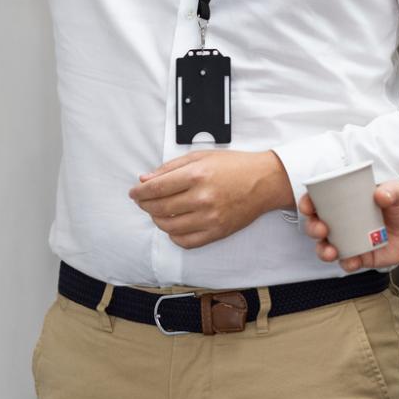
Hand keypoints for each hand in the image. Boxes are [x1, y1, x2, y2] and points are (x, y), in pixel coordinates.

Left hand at [129, 150, 292, 249]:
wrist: (264, 181)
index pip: (156, 188)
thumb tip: (145, 179)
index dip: (139, 192)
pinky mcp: (217, 232)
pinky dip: (174, 236)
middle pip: (159, 208)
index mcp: (197, 175)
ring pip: (169, 227)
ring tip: (158, 212)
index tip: (134, 193)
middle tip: (143, 201)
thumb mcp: (201, 156)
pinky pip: (186, 241)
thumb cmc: (234, 166)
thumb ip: (171, 167)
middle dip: (145, 205)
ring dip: (157, 220)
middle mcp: (202, 197)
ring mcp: (210, 218)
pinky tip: (174, 226)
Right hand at [303, 181, 398, 271]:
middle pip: (316, 226)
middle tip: (322, 229)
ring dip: (323, 250)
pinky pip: (347, 262)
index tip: (308, 206)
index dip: (307, 203)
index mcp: (345, 202)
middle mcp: (342, 222)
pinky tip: (352, 260)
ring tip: (331, 251)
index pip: (319, 201)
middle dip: (312, 228)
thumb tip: (380, 195)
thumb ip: (392, 191)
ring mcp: (349, 240)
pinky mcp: (361, 256)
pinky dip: (346, 263)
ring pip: (326, 247)